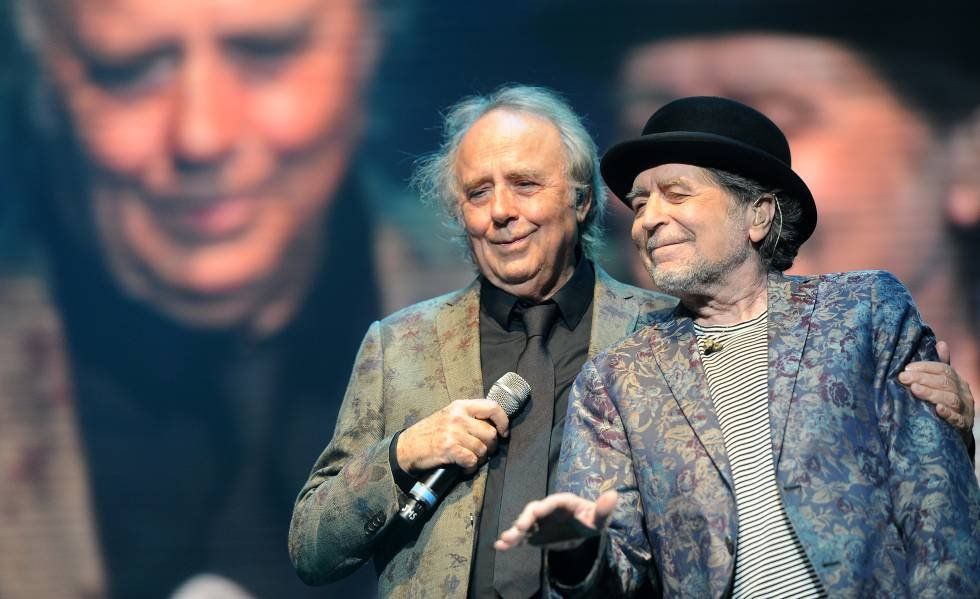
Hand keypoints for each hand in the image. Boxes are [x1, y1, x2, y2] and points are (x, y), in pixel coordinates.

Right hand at [396, 399, 508, 474]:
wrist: (406, 447)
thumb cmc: (429, 433)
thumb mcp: (449, 416)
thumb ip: (469, 417)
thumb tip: (493, 427)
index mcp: (460, 406)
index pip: (492, 407)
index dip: (503, 421)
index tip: (503, 433)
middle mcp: (458, 417)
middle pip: (490, 434)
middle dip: (490, 447)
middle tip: (481, 452)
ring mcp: (453, 432)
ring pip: (482, 449)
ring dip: (479, 459)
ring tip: (469, 460)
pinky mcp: (449, 448)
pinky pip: (472, 461)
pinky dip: (470, 468)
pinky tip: (463, 468)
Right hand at [494, 490, 617, 551]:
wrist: (582, 531)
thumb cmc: (592, 520)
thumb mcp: (599, 518)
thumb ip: (604, 509)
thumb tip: (613, 494)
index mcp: (562, 502)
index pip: (551, 502)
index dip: (541, 508)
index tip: (535, 513)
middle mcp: (547, 510)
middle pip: (533, 511)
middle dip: (524, 519)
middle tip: (518, 530)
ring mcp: (539, 522)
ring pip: (524, 524)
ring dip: (513, 532)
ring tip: (503, 541)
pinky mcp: (534, 534)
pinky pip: (521, 537)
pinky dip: (511, 541)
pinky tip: (500, 547)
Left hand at [899, 340, 974, 431]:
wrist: (956, 431)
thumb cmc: (946, 403)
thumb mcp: (944, 384)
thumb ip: (941, 366)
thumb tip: (941, 343)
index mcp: (958, 381)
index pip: (944, 369)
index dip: (925, 367)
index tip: (906, 368)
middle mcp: (964, 393)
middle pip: (945, 382)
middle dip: (923, 379)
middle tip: (903, 378)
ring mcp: (965, 410)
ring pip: (951, 399)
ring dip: (932, 393)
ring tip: (914, 390)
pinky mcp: (963, 425)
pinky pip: (957, 419)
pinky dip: (948, 413)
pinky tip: (937, 409)